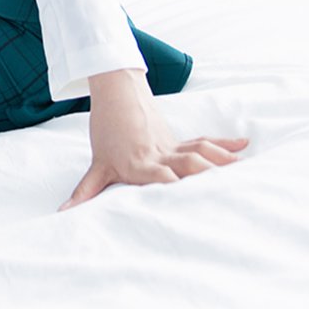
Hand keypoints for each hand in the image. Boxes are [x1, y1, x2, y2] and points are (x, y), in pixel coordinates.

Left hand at [58, 67, 248, 209]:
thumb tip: (64, 213)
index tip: (188, 206)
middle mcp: (160, 156)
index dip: (173, 190)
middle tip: (230, 192)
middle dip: (208, 178)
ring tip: (244, 171)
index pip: (160, 179)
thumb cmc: (107, 132)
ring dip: (221, 161)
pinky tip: (244, 145)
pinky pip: (203, 141)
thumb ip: (86, 192)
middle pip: (187, 165)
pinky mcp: (180, 139)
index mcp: (140, 166)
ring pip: (199, 152)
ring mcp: (172, 146)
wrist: (116, 95)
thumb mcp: (97, 165)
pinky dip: (224, 143)